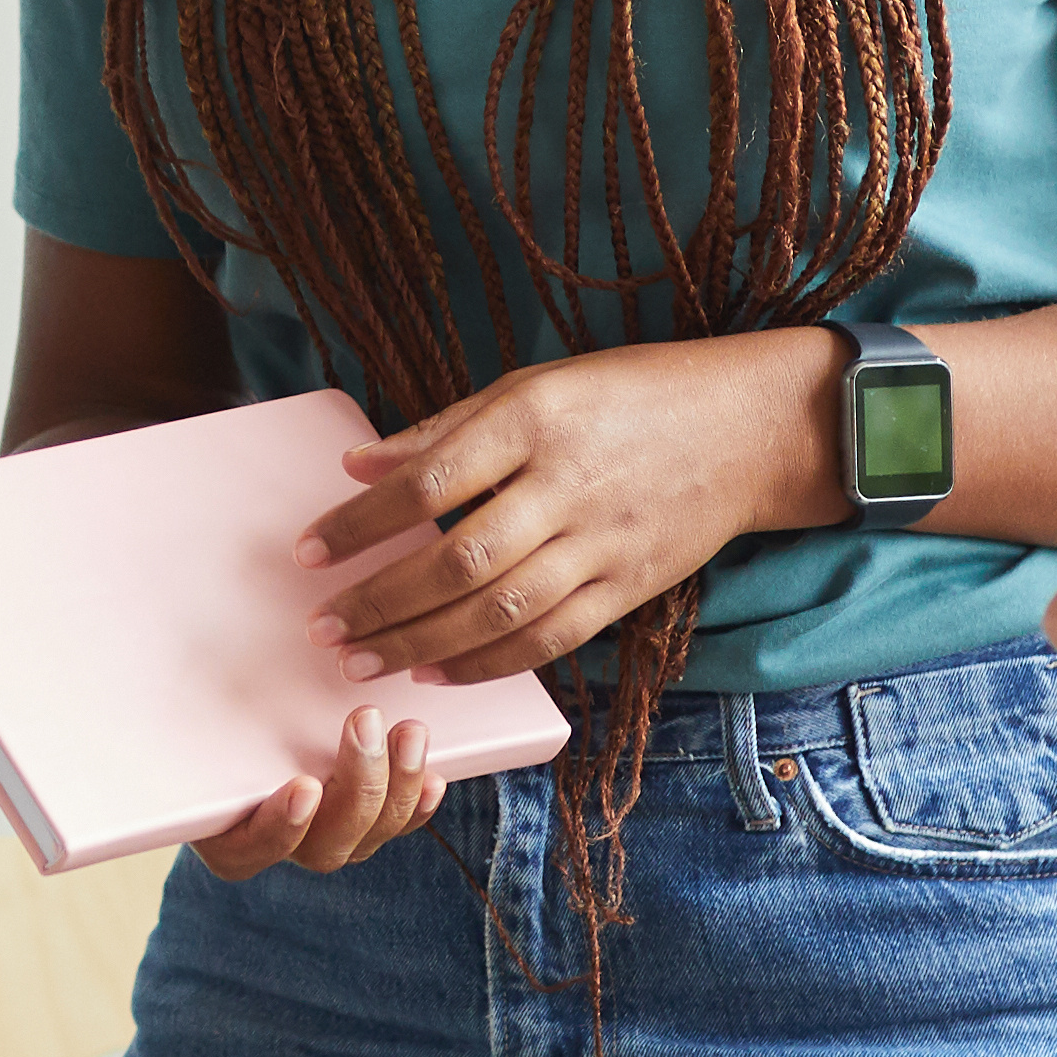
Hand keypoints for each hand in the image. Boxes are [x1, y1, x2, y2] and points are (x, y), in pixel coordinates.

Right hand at [187, 699, 447, 881]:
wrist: (245, 718)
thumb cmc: (206, 718)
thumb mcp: (192, 716)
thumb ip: (189, 704)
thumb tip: (182, 654)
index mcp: (224, 832)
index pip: (248, 849)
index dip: (278, 826)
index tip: (301, 786)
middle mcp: (282, 843)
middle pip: (324, 844)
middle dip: (355, 786)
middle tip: (364, 723)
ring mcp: (328, 835)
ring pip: (368, 835)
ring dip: (396, 786)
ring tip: (409, 733)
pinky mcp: (367, 820)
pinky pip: (398, 825)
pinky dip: (419, 804)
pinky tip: (435, 775)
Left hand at [304, 335, 814, 686]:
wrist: (748, 426)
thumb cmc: (627, 396)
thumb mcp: (533, 385)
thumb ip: (445, 429)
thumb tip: (357, 464)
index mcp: (536, 420)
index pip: (429, 481)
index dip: (361, 522)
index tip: (308, 550)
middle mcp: (568, 485)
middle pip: (459, 560)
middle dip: (380, 601)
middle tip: (322, 626)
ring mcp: (604, 542)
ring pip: (500, 611)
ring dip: (420, 643)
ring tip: (361, 662)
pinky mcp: (631, 586)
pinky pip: (551, 638)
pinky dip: (489, 662)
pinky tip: (436, 672)